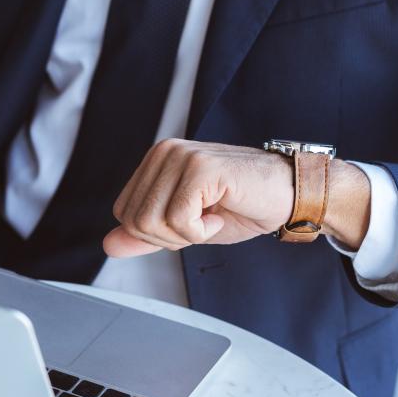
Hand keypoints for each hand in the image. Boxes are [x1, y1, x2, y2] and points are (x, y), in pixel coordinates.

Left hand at [103, 139, 370, 257]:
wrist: (288, 195)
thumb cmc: (243, 205)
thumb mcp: (186, 226)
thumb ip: (147, 234)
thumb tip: (109, 244)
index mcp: (156, 161)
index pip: (124, 213)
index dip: (157, 233)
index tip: (192, 221)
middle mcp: (164, 152)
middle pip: (135, 221)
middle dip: (171, 237)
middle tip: (205, 220)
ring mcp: (181, 156)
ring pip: (153, 222)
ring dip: (188, 234)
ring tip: (214, 214)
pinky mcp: (200, 169)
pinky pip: (180, 220)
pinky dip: (202, 231)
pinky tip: (222, 211)